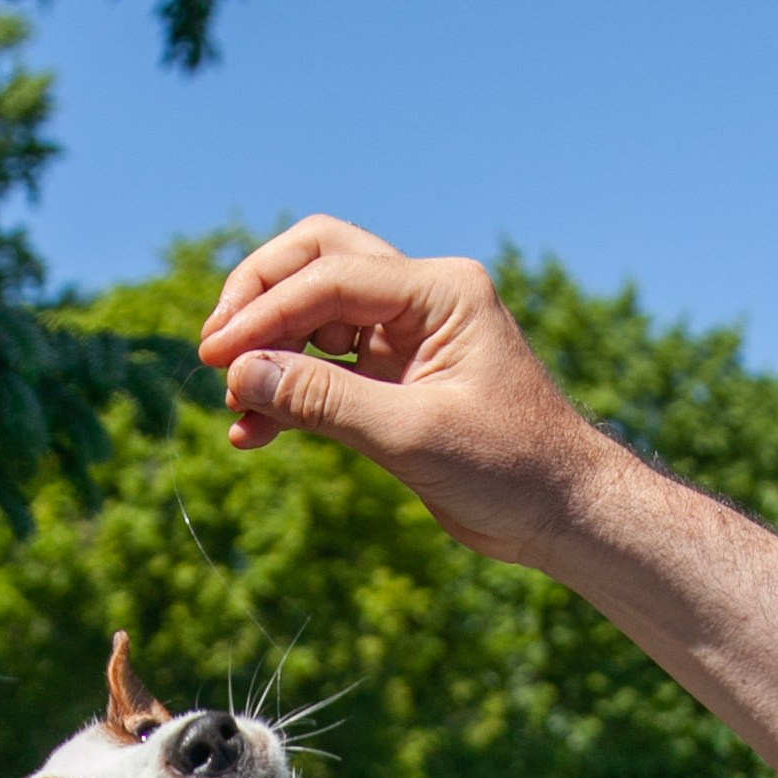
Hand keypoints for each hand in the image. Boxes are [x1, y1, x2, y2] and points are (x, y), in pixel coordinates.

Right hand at [196, 217, 593, 566]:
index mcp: (440, 291)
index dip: (265, 314)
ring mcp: (407, 339)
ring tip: (236, 406)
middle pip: (317, 264)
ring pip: (315, 318)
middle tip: (214, 353)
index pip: (331, 278)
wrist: (563, 513)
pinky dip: (290, 394)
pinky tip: (254, 432)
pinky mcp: (396, 382)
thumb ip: (325, 402)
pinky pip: (326, 372)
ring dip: (270, 354)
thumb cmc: (512, 468)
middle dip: (260, 303)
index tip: (217, 358)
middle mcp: (421, 300)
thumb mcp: (413, 435)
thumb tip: (244, 375)